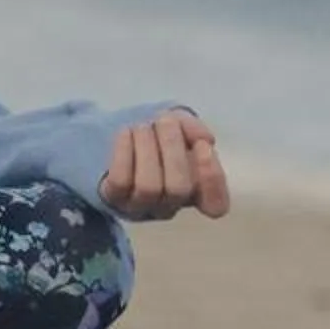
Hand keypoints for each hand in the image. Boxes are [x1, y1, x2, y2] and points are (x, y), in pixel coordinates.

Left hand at [98, 110, 230, 221]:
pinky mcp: (113, 199)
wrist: (119, 138)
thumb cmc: (156, 136)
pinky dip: (125, 152)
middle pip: (178, 189)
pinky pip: (121, 181)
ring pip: (149, 186)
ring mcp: (139, 207)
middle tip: (165, 121)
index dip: (212, 178)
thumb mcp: (180, 126)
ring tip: (143, 126)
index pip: (216, 206)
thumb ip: (194, 129)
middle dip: (173, 148)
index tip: (203, 145)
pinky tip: (127, 132)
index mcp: (195, 193)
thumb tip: (204, 138)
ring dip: (147, 148)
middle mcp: (169, 207)